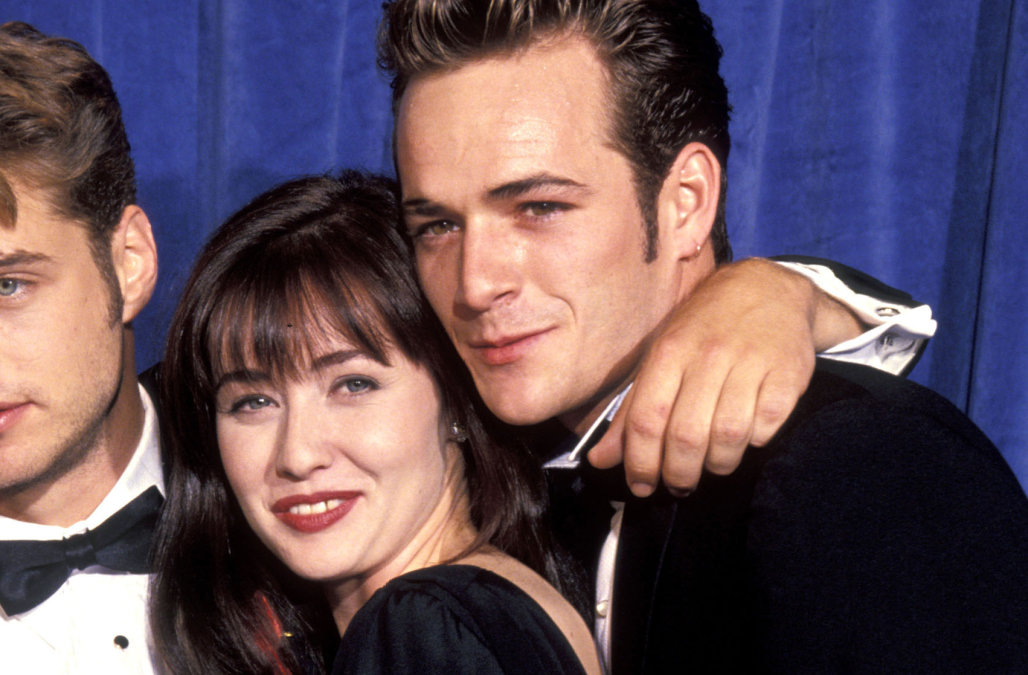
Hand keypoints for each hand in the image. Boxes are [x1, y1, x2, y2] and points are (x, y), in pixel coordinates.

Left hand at [588, 258, 860, 496]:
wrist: (768, 287)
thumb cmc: (705, 327)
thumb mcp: (662, 355)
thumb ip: (632, 409)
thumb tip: (600, 458)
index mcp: (670, 351)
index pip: (647, 418)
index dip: (640, 462)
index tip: (642, 485)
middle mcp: (709, 355)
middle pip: (687, 435)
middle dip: (679, 473)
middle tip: (680, 484)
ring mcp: (751, 363)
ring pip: (729, 437)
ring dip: (717, 464)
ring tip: (712, 465)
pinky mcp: (788, 373)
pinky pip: (767, 426)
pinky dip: (755, 442)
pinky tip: (747, 437)